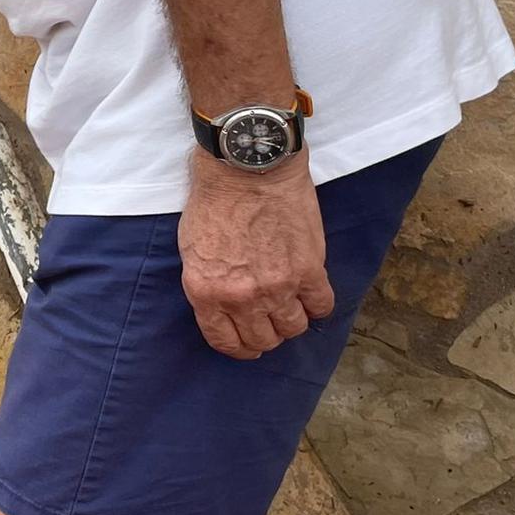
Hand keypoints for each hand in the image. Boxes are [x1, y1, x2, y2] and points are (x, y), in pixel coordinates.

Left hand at [178, 150, 330, 359]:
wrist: (247, 168)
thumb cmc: (214, 200)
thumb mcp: (192, 249)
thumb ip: (209, 284)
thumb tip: (224, 307)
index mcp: (206, 292)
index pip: (225, 342)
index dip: (239, 347)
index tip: (246, 342)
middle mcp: (242, 297)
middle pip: (262, 340)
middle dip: (265, 334)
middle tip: (269, 320)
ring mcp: (278, 287)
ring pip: (293, 328)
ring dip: (291, 320)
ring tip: (290, 304)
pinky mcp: (309, 271)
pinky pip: (321, 306)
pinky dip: (317, 304)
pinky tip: (311, 293)